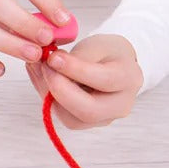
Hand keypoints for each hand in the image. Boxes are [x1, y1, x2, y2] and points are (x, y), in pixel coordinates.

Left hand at [26, 33, 142, 128]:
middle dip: (60, 90)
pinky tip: (40, 77)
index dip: (76, 70)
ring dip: (48, 94)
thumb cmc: (105, 52)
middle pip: (89, 110)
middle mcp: (120, 105)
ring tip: (38, 69)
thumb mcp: (97, 45)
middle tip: (43, 66)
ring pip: (72, 119)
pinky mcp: (85, 122)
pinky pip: (63, 116)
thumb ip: (78, 57)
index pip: (104, 80)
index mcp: (129, 78)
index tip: (54, 57)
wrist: (112, 64)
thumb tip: (52, 63)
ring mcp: (103, 118)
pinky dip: (47, 97)